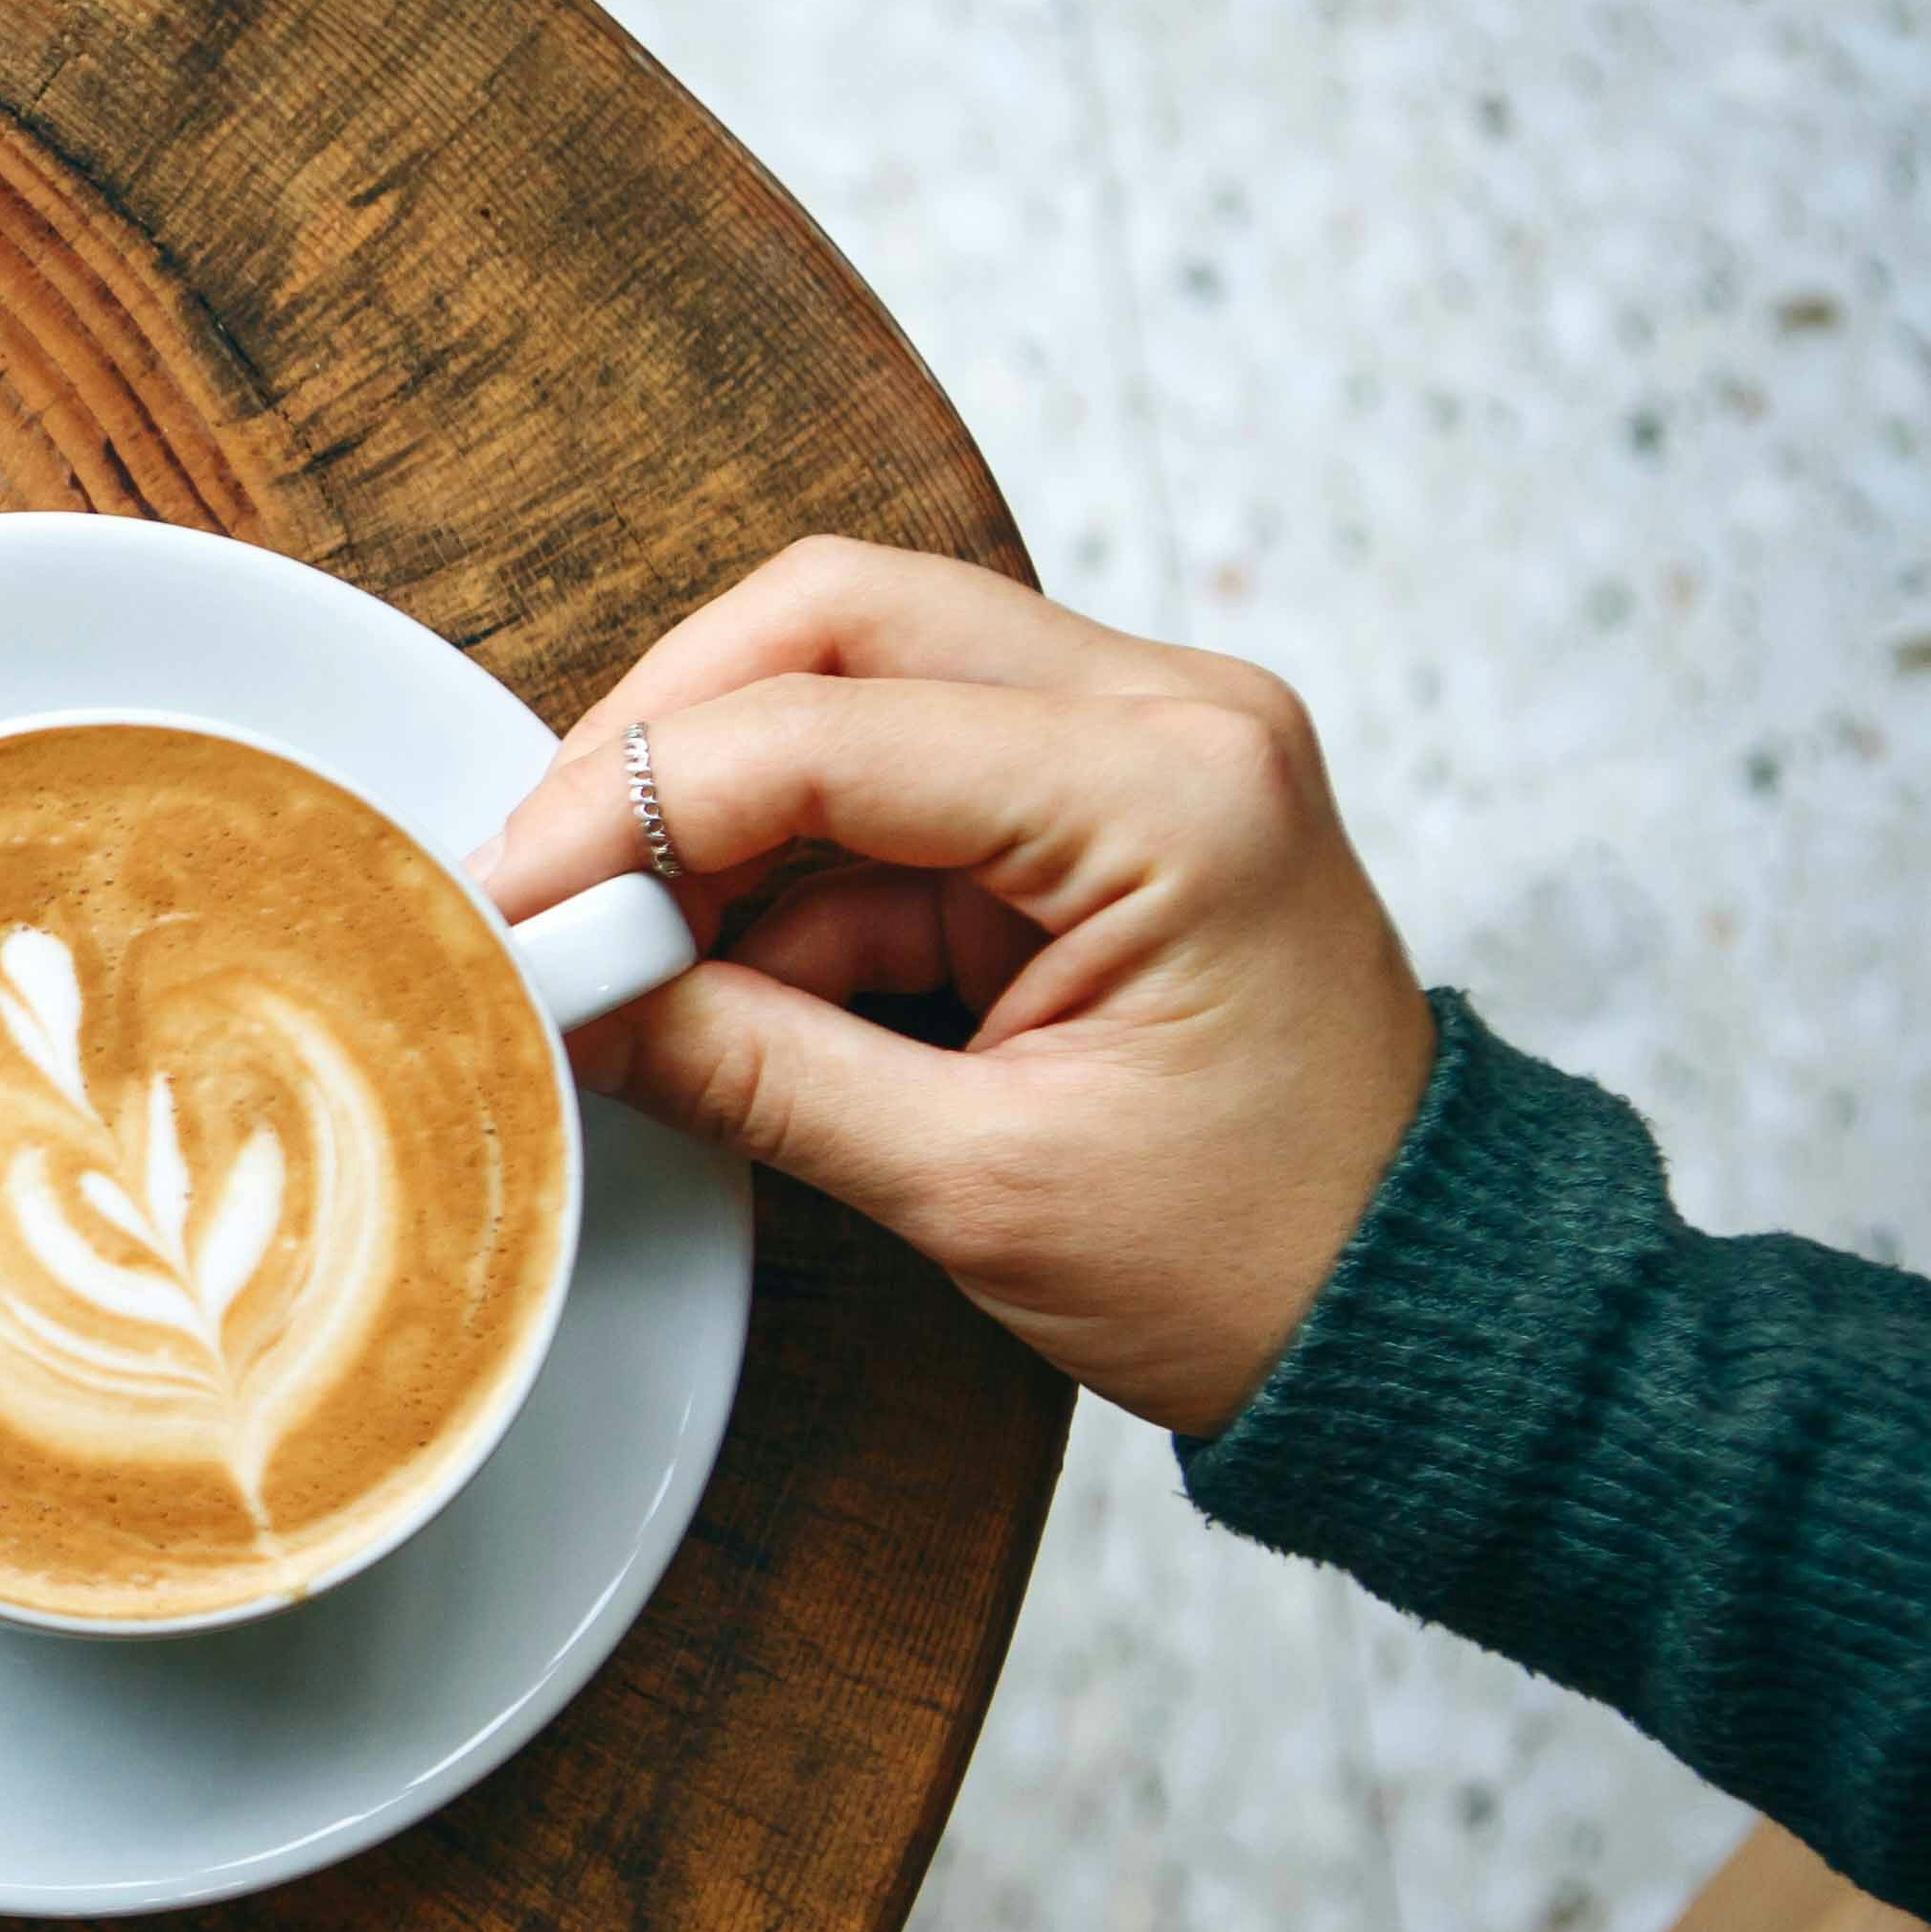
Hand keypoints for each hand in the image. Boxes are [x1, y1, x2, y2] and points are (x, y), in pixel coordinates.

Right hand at [468, 539, 1437, 1436]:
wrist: (1416, 1313)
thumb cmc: (1259, 1261)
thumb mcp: (978, 1185)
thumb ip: (752, 1069)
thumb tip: (566, 998)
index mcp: (1175, 795)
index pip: (829, 727)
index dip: (631, 807)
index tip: (514, 903)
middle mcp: (1172, 716)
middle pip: (835, 618)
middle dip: (660, 739)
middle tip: (546, 874)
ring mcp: (1142, 741)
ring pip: (853, 675)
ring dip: (716, 804)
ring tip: (623, 950)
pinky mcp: (1099, 799)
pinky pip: (894, 776)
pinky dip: (785, 867)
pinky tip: (721, 977)